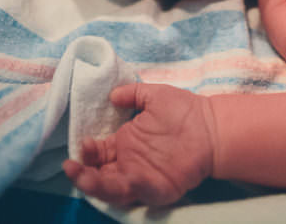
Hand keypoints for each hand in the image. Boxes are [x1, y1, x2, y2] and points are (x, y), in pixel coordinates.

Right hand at [62, 83, 216, 207]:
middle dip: (82, 174)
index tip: (81, 142)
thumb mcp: (154, 96)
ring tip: (84, 178)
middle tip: (72, 166)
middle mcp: (130, 163)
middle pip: (99, 175)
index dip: (86, 151)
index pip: (97, 153)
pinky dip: (126, 188)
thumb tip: (112, 95)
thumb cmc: (185, 110)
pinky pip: (138, 192)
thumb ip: (133, 94)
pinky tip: (119, 179)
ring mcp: (143, 177)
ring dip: (95, 186)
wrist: (213, 126)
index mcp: (126, 144)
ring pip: (112, 189)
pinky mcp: (158, 188)